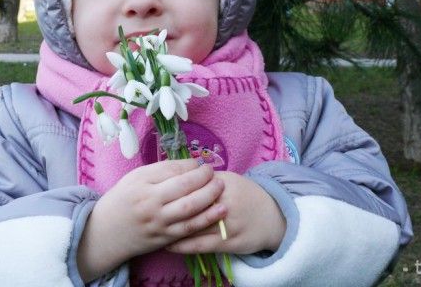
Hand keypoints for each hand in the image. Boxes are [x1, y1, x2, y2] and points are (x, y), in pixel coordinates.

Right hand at [77, 159, 226, 281]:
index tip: (201, 163)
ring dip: (210, 197)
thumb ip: (160, 170)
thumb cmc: (122, 199)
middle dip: (205, 179)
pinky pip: (189, 229)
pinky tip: (219, 211)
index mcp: (142, 183)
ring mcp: (158, 223)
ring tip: (221, 187)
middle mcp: (150, 203)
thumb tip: (189, 164)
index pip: (173, 170)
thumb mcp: (135, 177)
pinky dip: (206, 219)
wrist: (105, 232)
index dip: (192, 166)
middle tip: (214, 173)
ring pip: (190, 210)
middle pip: (185, 189)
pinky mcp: (164, 239)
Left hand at [165, 171, 285, 255]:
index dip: (172, 190)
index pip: (192, 185)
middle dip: (168, 209)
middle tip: (148, 213)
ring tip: (154, 229)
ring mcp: (227, 223)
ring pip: (194, 227)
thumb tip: (178, 175)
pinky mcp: (229, 242)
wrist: (273, 216)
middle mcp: (225, 202)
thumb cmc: (245, 194)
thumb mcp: (228, 180)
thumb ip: (205, 179)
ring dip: (171, 229)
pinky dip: (183, 246)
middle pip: (190, 206)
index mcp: (223, 183)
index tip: (153, 192)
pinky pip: (201, 245)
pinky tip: (169, 244)